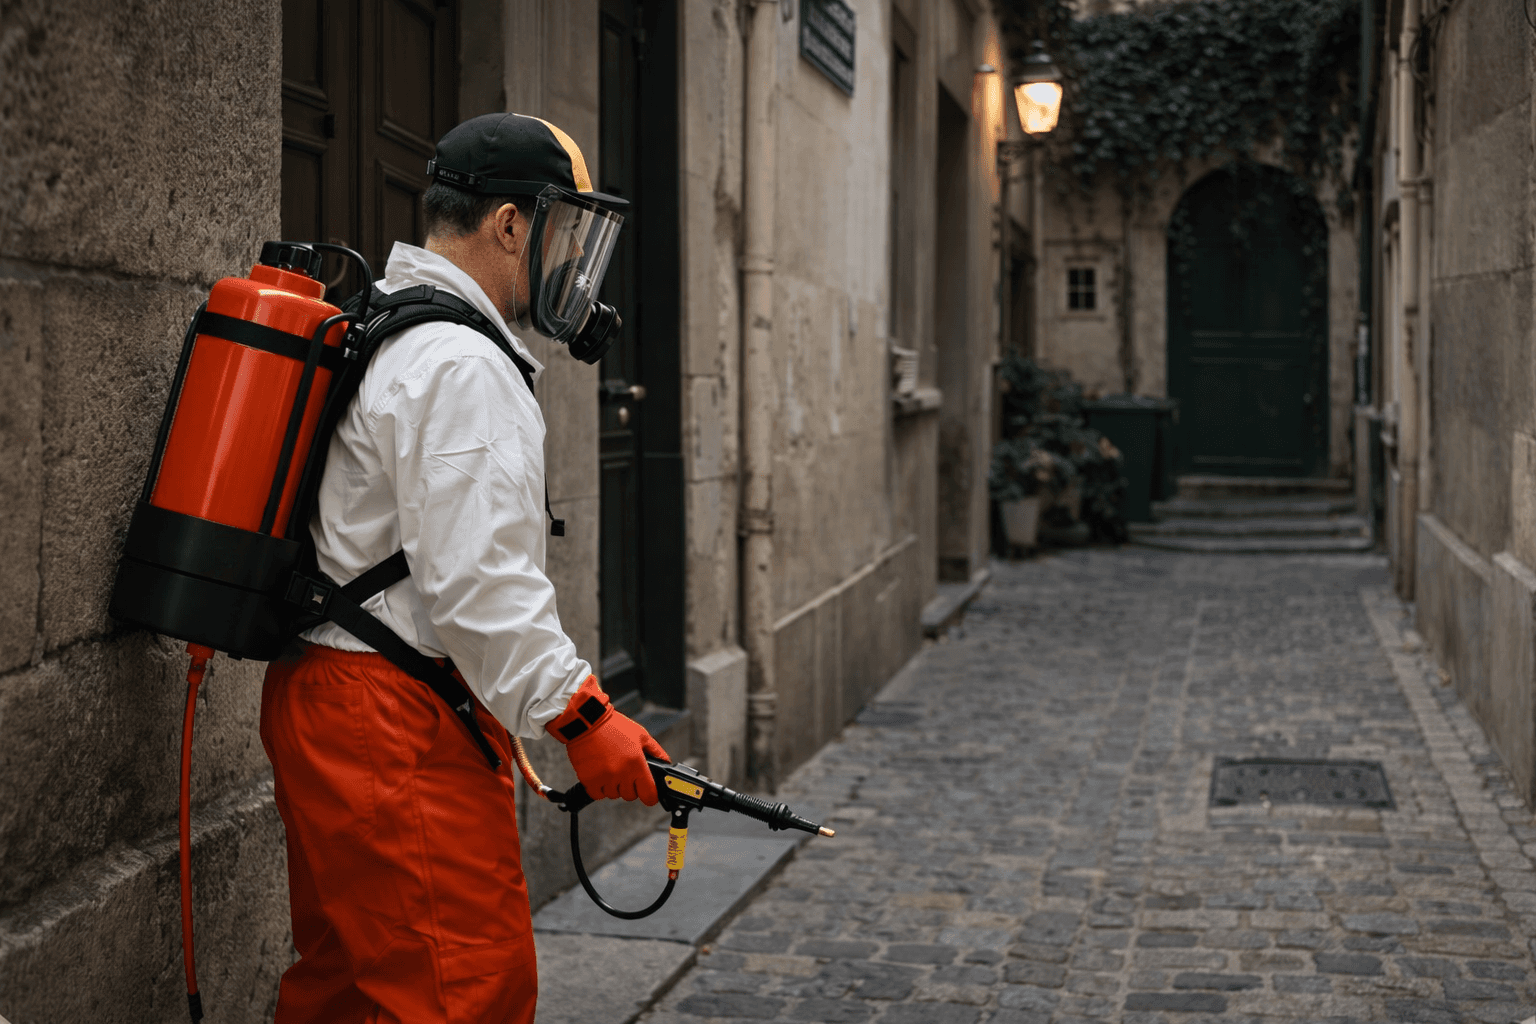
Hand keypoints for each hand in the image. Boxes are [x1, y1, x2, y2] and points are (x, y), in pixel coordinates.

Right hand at [547, 676, 669, 804]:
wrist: (587, 722)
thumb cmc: (613, 727)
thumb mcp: (640, 735)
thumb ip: (656, 751)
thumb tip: (666, 763)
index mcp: (637, 764)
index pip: (649, 795)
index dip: (650, 795)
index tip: (647, 792)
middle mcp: (621, 773)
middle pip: (630, 796)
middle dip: (630, 786)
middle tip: (625, 771)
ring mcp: (604, 778)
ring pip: (614, 795)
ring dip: (613, 786)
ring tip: (610, 768)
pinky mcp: (589, 780)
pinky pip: (597, 794)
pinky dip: (599, 787)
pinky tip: (599, 773)